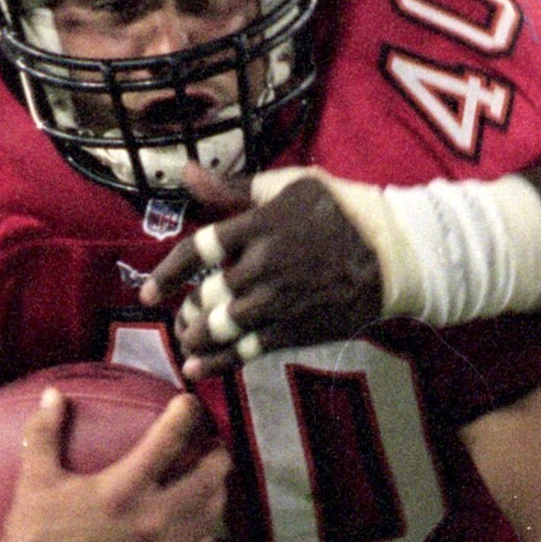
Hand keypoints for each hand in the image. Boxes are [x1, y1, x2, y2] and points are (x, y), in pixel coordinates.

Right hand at [0, 386, 226, 541]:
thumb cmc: (33, 538)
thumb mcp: (34, 481)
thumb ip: (44, 433)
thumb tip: (53, 394)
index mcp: (120, 491)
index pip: (167, 442)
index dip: (185, 415)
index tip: (189, 403)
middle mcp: (148, 520)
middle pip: (206, 480)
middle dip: (218, 457)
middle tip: (215, 445)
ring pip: (209, 515)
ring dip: (218, 491)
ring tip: (215, 478)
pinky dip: (207, 528)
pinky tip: (202, 519)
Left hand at [140, 165, 383, 379]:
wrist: (393, 253)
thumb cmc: (340, 210)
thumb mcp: (288, 186)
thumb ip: (233, 187)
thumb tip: (185, 172)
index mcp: (259, 225)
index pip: (198, 250)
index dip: (166, 273)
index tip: (147, 293)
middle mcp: (264, 265)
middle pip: (205, 295)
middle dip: (186, 311)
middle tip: (180, 317)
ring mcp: (279, 301)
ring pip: (221, 326)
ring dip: (195, 337)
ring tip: (187, 340)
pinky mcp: (295, 330)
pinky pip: (247, 351)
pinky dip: (216, 363)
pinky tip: (195, 370)